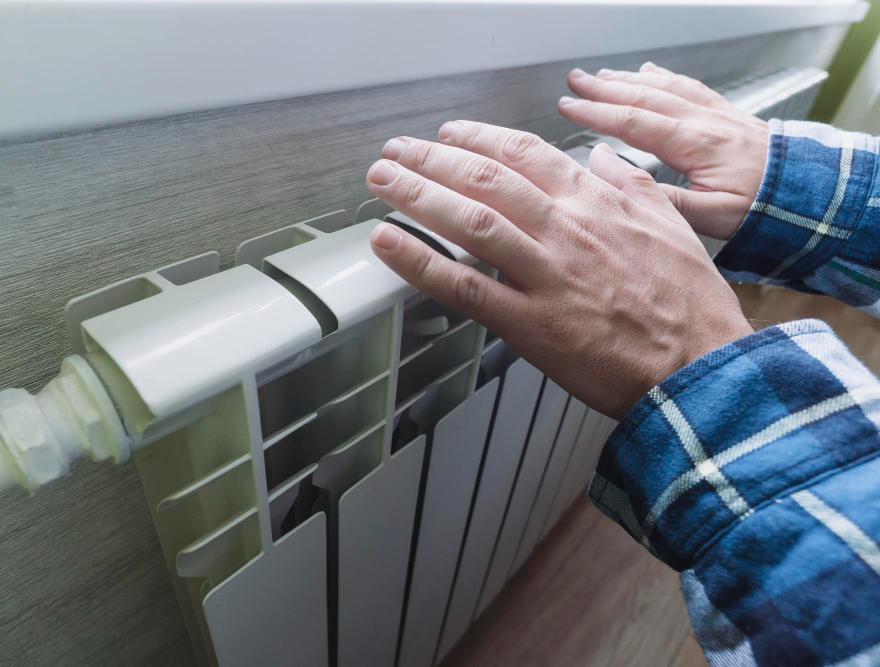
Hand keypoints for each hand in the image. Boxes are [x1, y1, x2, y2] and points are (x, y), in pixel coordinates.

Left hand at [366, 122, 752, 416]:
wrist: (698, 368)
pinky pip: (464, 286)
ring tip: (381, 180)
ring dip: (417, 195)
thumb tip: (603, 158)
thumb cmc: (689, 306)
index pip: (526, 155)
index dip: (479, 140)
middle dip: (432, 159)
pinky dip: (420, 261)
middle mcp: (565, 230)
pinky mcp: (530, 323)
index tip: (448, 134)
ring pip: (470, 221)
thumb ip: (633, 186)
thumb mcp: (674, 228)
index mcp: (597, 204)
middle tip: (396, 151)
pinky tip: (387, 243)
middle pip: (486, 179)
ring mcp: (545, 275)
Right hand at [558, 62, 768, 240]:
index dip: (596, 113)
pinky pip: (690, 86)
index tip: (568, 107)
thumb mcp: (711, 217)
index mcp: (694, 145)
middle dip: (604, 87)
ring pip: (664, 87)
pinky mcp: (727, 114)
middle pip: (643, 96)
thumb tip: (624, 189)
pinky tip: (652, 72)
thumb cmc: (763, 207)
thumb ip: (666, 202)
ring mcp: (716, 114)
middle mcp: (703, 121)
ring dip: (628, 79)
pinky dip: (665, 77)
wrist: (810, 192)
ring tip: (602, 75)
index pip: (633, 122)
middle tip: (574, 81)